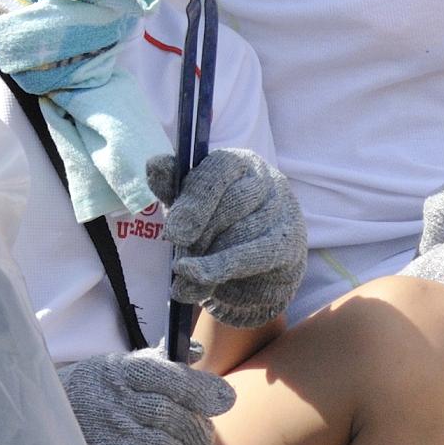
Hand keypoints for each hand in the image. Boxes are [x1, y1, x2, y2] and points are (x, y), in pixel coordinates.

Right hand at [56, 349, 233, 444]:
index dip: (201, 388)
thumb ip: (154, 360)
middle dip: (199, 429)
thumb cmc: (85, 396)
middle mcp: (117, 404)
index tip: (226, 399)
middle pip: (176, 416)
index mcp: (118, 372)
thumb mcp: (110, 368)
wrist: (41, 435)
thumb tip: (196, 350)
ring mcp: (116, 440)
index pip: (168, 376)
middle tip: (204, 437)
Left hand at [164, 149, 305, 328]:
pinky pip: (254, 255)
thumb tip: (154, 165)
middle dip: (199, 235)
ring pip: (240, 232)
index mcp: (239, 163)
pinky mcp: (289, 245)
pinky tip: (199, 280)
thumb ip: (174, 190)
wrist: (253, 274)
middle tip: (179, 258)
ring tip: (185, 276)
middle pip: (232, 202)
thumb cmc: (217, 230)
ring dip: (207, 258)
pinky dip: (222, 268)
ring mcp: (283, 212)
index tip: (174, 233)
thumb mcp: (190, 210)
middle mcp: (267, 181)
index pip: (220, 168)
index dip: (195, 200)